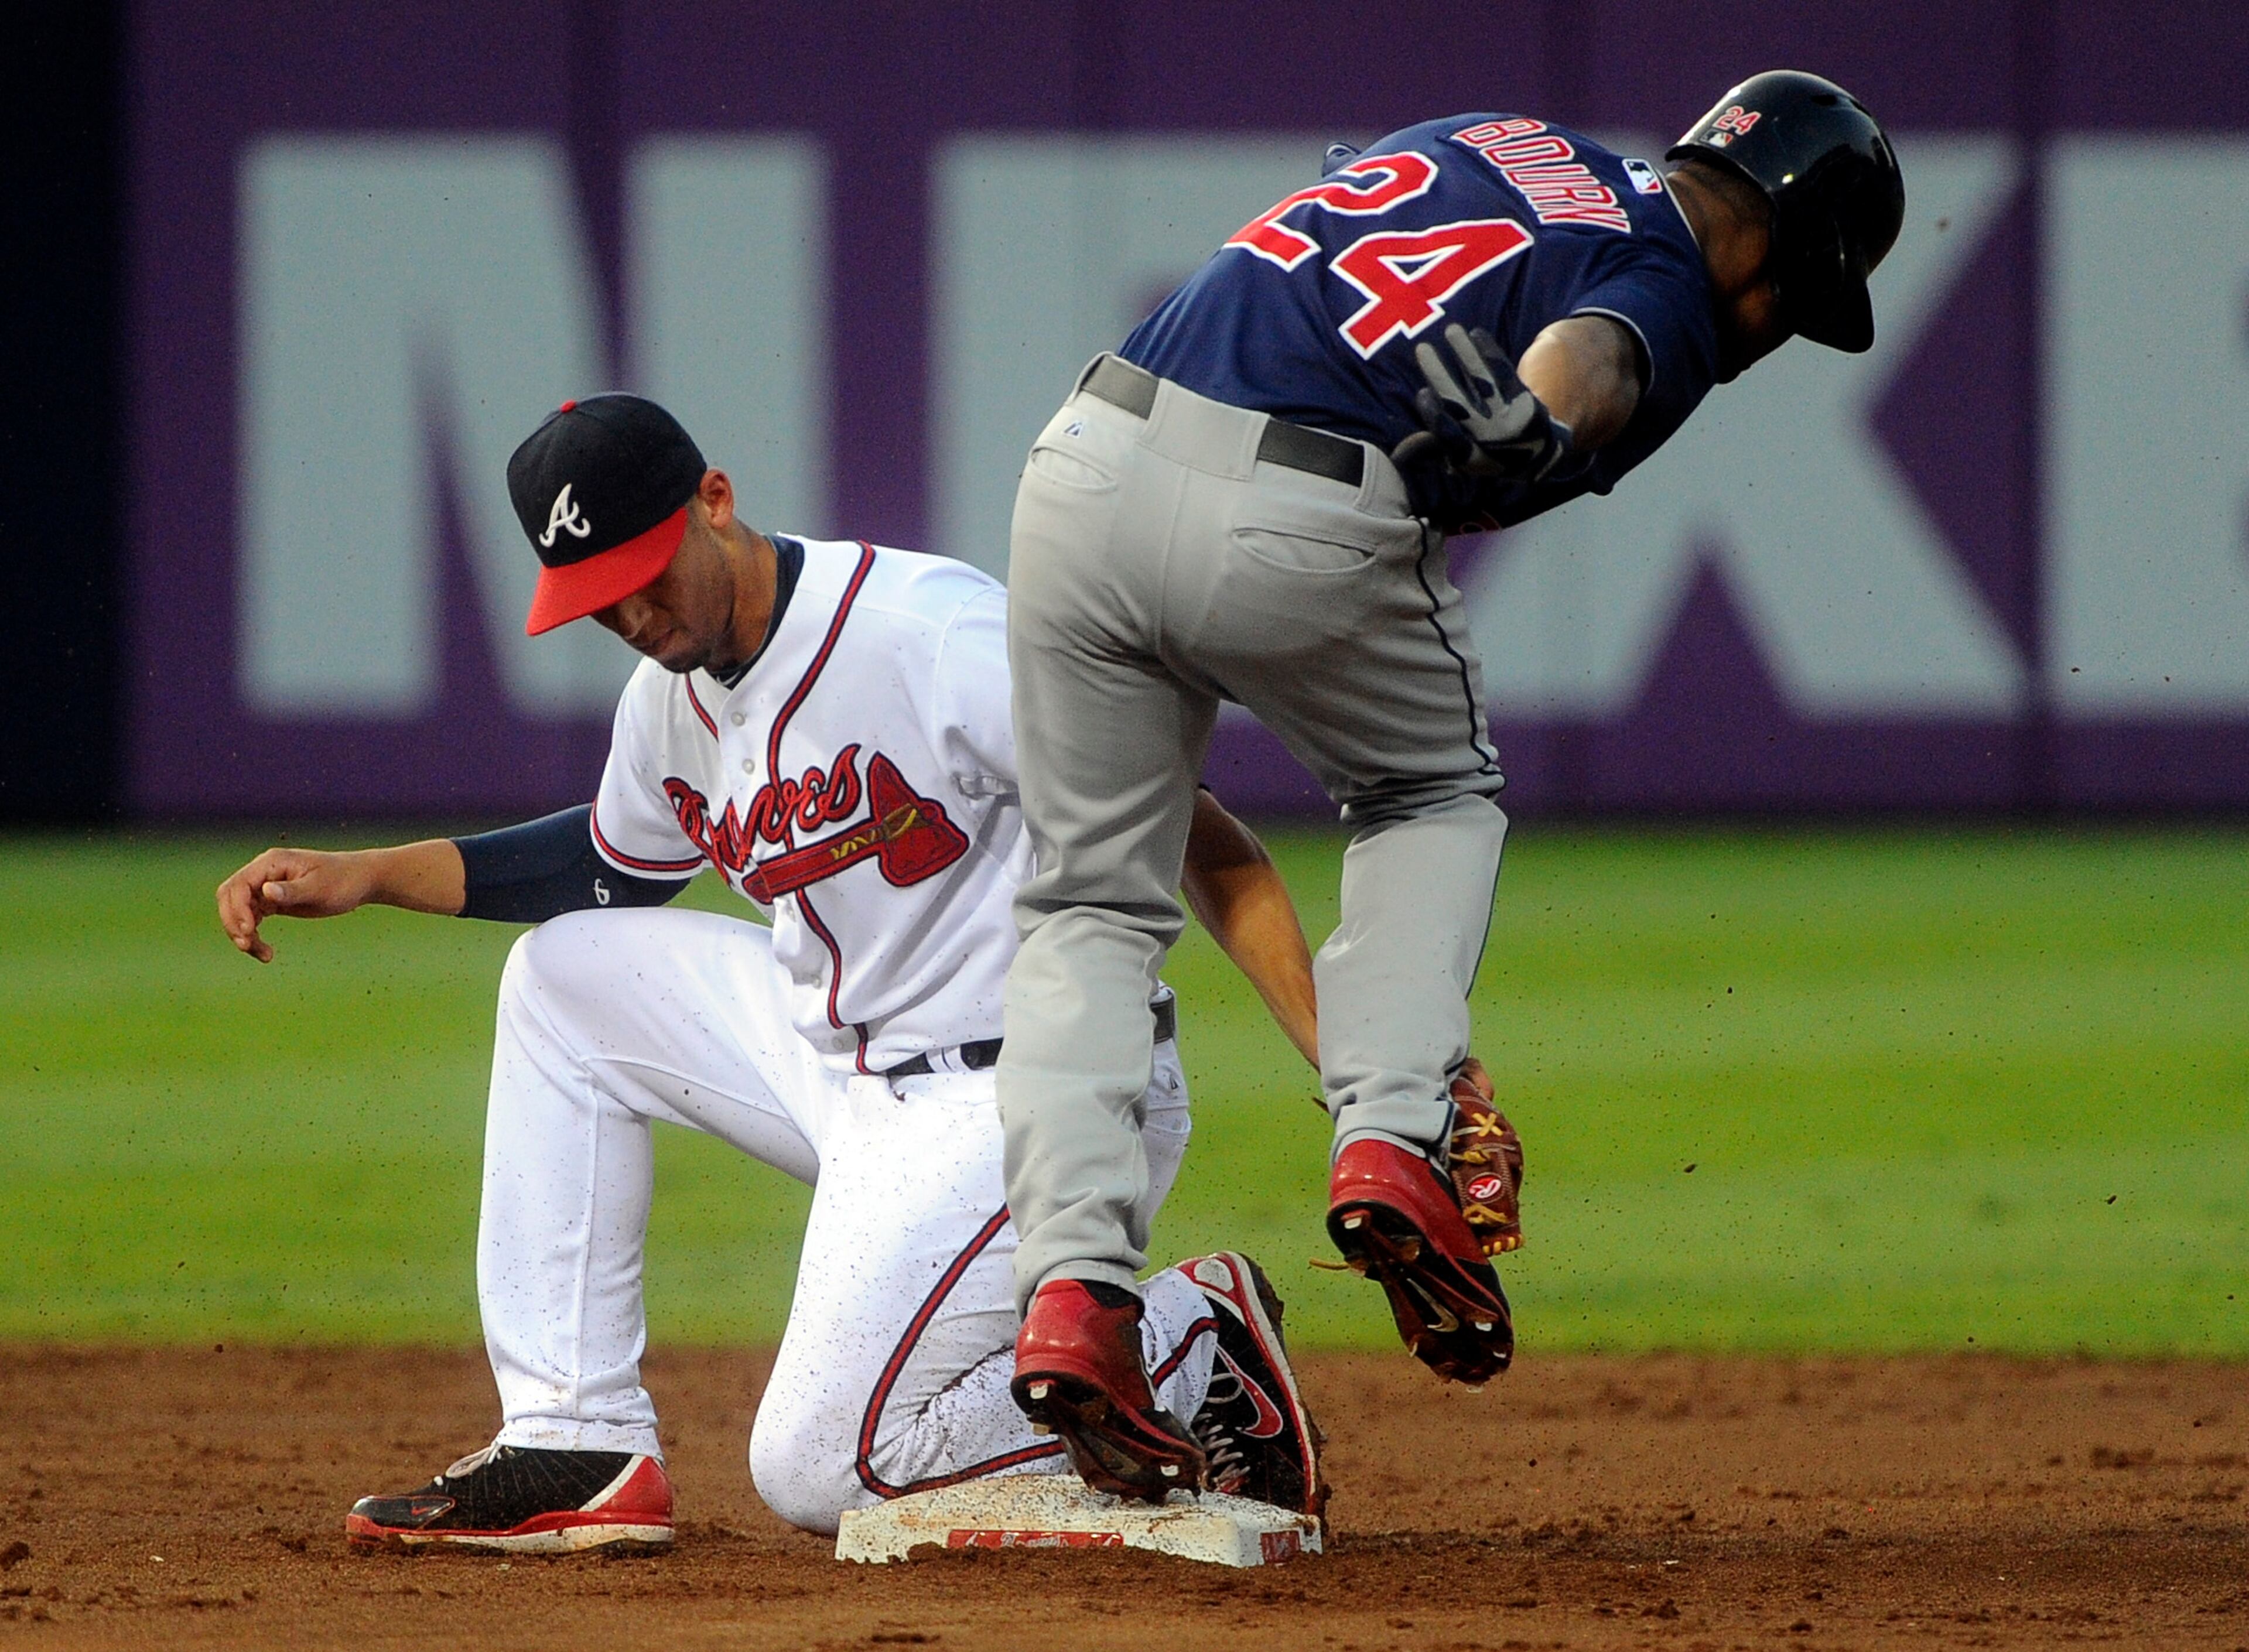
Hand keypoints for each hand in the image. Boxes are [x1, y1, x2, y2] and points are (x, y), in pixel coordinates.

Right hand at [215, 847, 376, 961]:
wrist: (360, 881)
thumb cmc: (343, 880)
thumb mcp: (320, 887)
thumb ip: (292, 890)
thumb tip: (265, 891)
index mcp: (272, 863)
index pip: (239, 884)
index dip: (237, 908)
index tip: (249, 930)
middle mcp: (264, 873)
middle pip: (230, 897)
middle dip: (233, 922)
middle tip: (247, 945)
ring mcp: (266, 888)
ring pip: (239, 912)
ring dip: (242, 934)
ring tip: (263, 955)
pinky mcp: (272, 902)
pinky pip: (252, 920)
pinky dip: (253, 936)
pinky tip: (265, 953)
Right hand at [1391, 323, 1572, 482]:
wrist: (1539, 456)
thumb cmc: (1488, 453)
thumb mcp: (1460, 458)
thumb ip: (1432, 450)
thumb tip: (1398, 453)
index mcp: (1469, 457)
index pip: (1448, 437)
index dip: (1434, 416)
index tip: (1421, 393)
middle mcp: (1489, 439)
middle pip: (1460, 403)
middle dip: (1440, 375)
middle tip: (1422, 348)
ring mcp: (1510, 418)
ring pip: (1483, 382)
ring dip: (1466, 354)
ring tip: (1451, 329)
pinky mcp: (1526, 401)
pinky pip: (1504, 373)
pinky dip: (1489, 353)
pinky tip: (1476, 334)